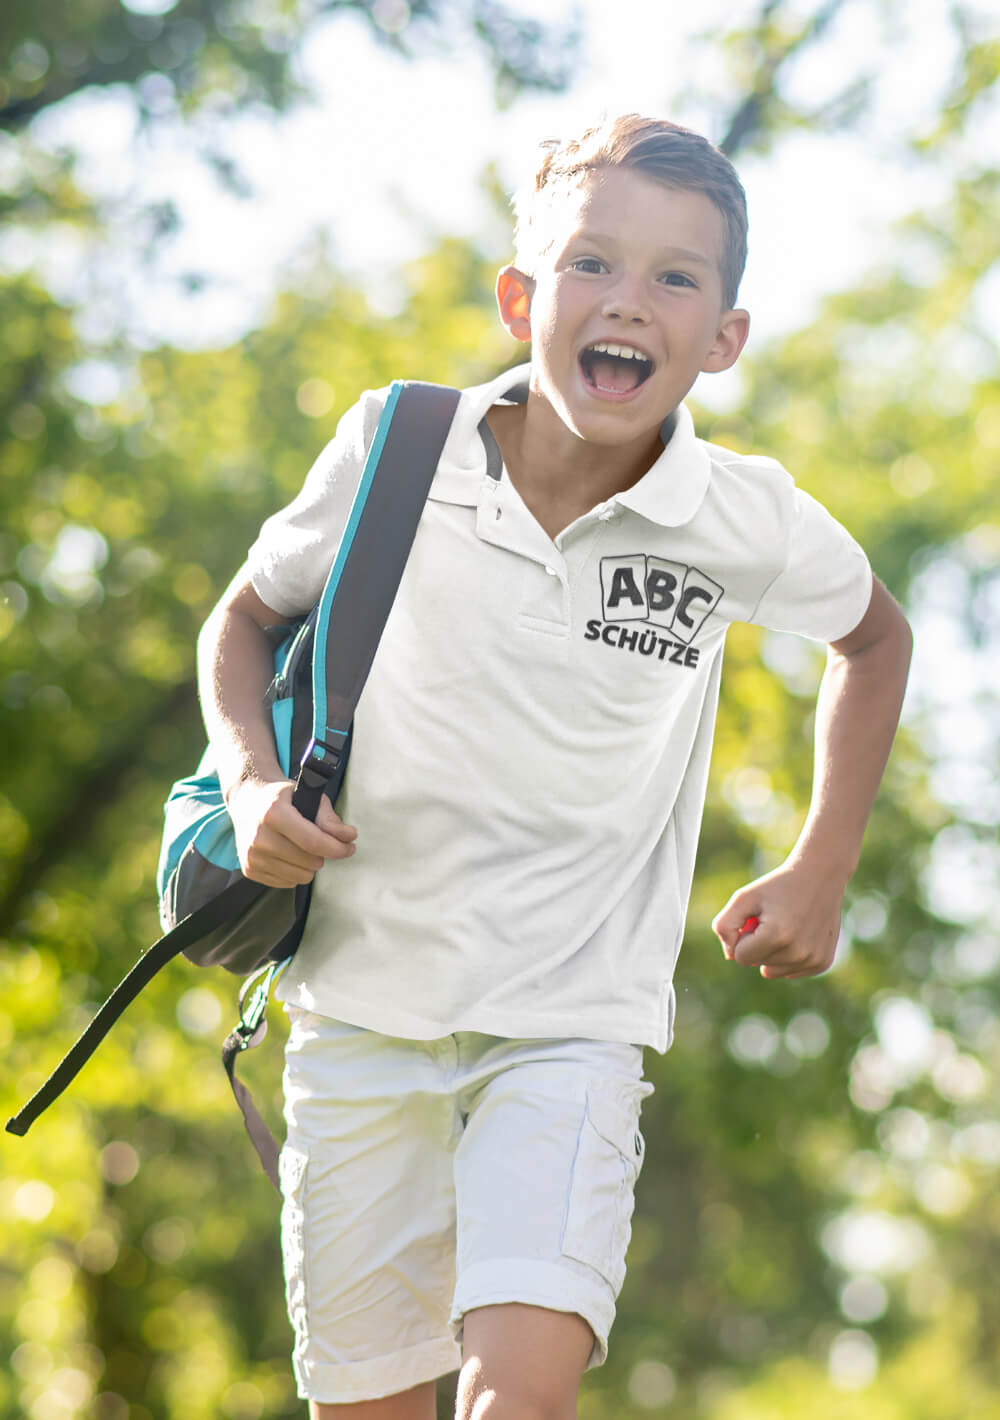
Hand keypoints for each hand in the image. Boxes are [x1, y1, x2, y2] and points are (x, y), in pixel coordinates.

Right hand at [226, 777, 356, 887]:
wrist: (248, 800)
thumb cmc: (282, 797)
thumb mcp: (308, 796)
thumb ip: (329, 818)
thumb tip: (348, 837)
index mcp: (274, 813)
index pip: (313, 841)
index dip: (337, 848)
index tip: (349, 847)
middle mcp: (259, 836)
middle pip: (309, 862)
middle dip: (323, 854)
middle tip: (320, 842)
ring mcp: (252, 855)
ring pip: (300, 876)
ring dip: (309, 865)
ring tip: (303, 847)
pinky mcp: (249, 869)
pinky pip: (287, 882)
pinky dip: (295, 871)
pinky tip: (289, 854)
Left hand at [711, 861, 846, 979]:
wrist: (820, 876)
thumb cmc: (777, 886)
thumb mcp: (744, 897)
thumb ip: (725, 925)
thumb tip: (731, 956)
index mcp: (776, 936)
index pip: (741, 957)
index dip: (743, 937)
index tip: (756, 918)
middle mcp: (798, 953)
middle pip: (758, 964)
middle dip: (759, 944)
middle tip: (774, 918)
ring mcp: (813, 960)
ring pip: (774, 971)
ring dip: (774, 952)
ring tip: (786, 926)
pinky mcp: (823, 963)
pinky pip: (792, 971)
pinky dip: (789, 957)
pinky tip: (799, 934)